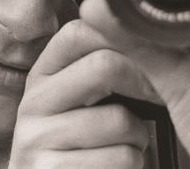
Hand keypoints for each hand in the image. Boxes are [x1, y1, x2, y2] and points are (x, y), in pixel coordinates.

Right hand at [9, 19, 160, 167]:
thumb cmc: (77, 147)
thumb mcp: (78, 103)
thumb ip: (97, 71)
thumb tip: (144, 36)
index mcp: (41, 76)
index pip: (78, 33)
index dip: (121, 40)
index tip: (144, 59)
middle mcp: (33, 102)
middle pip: (104, 66)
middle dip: (142, 84)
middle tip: (155, 98)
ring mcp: (39, 138)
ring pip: (120, 119)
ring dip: (139, 137)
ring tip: (126, 144)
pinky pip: (120, 158)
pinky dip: (132, 165)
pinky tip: (114, 166)